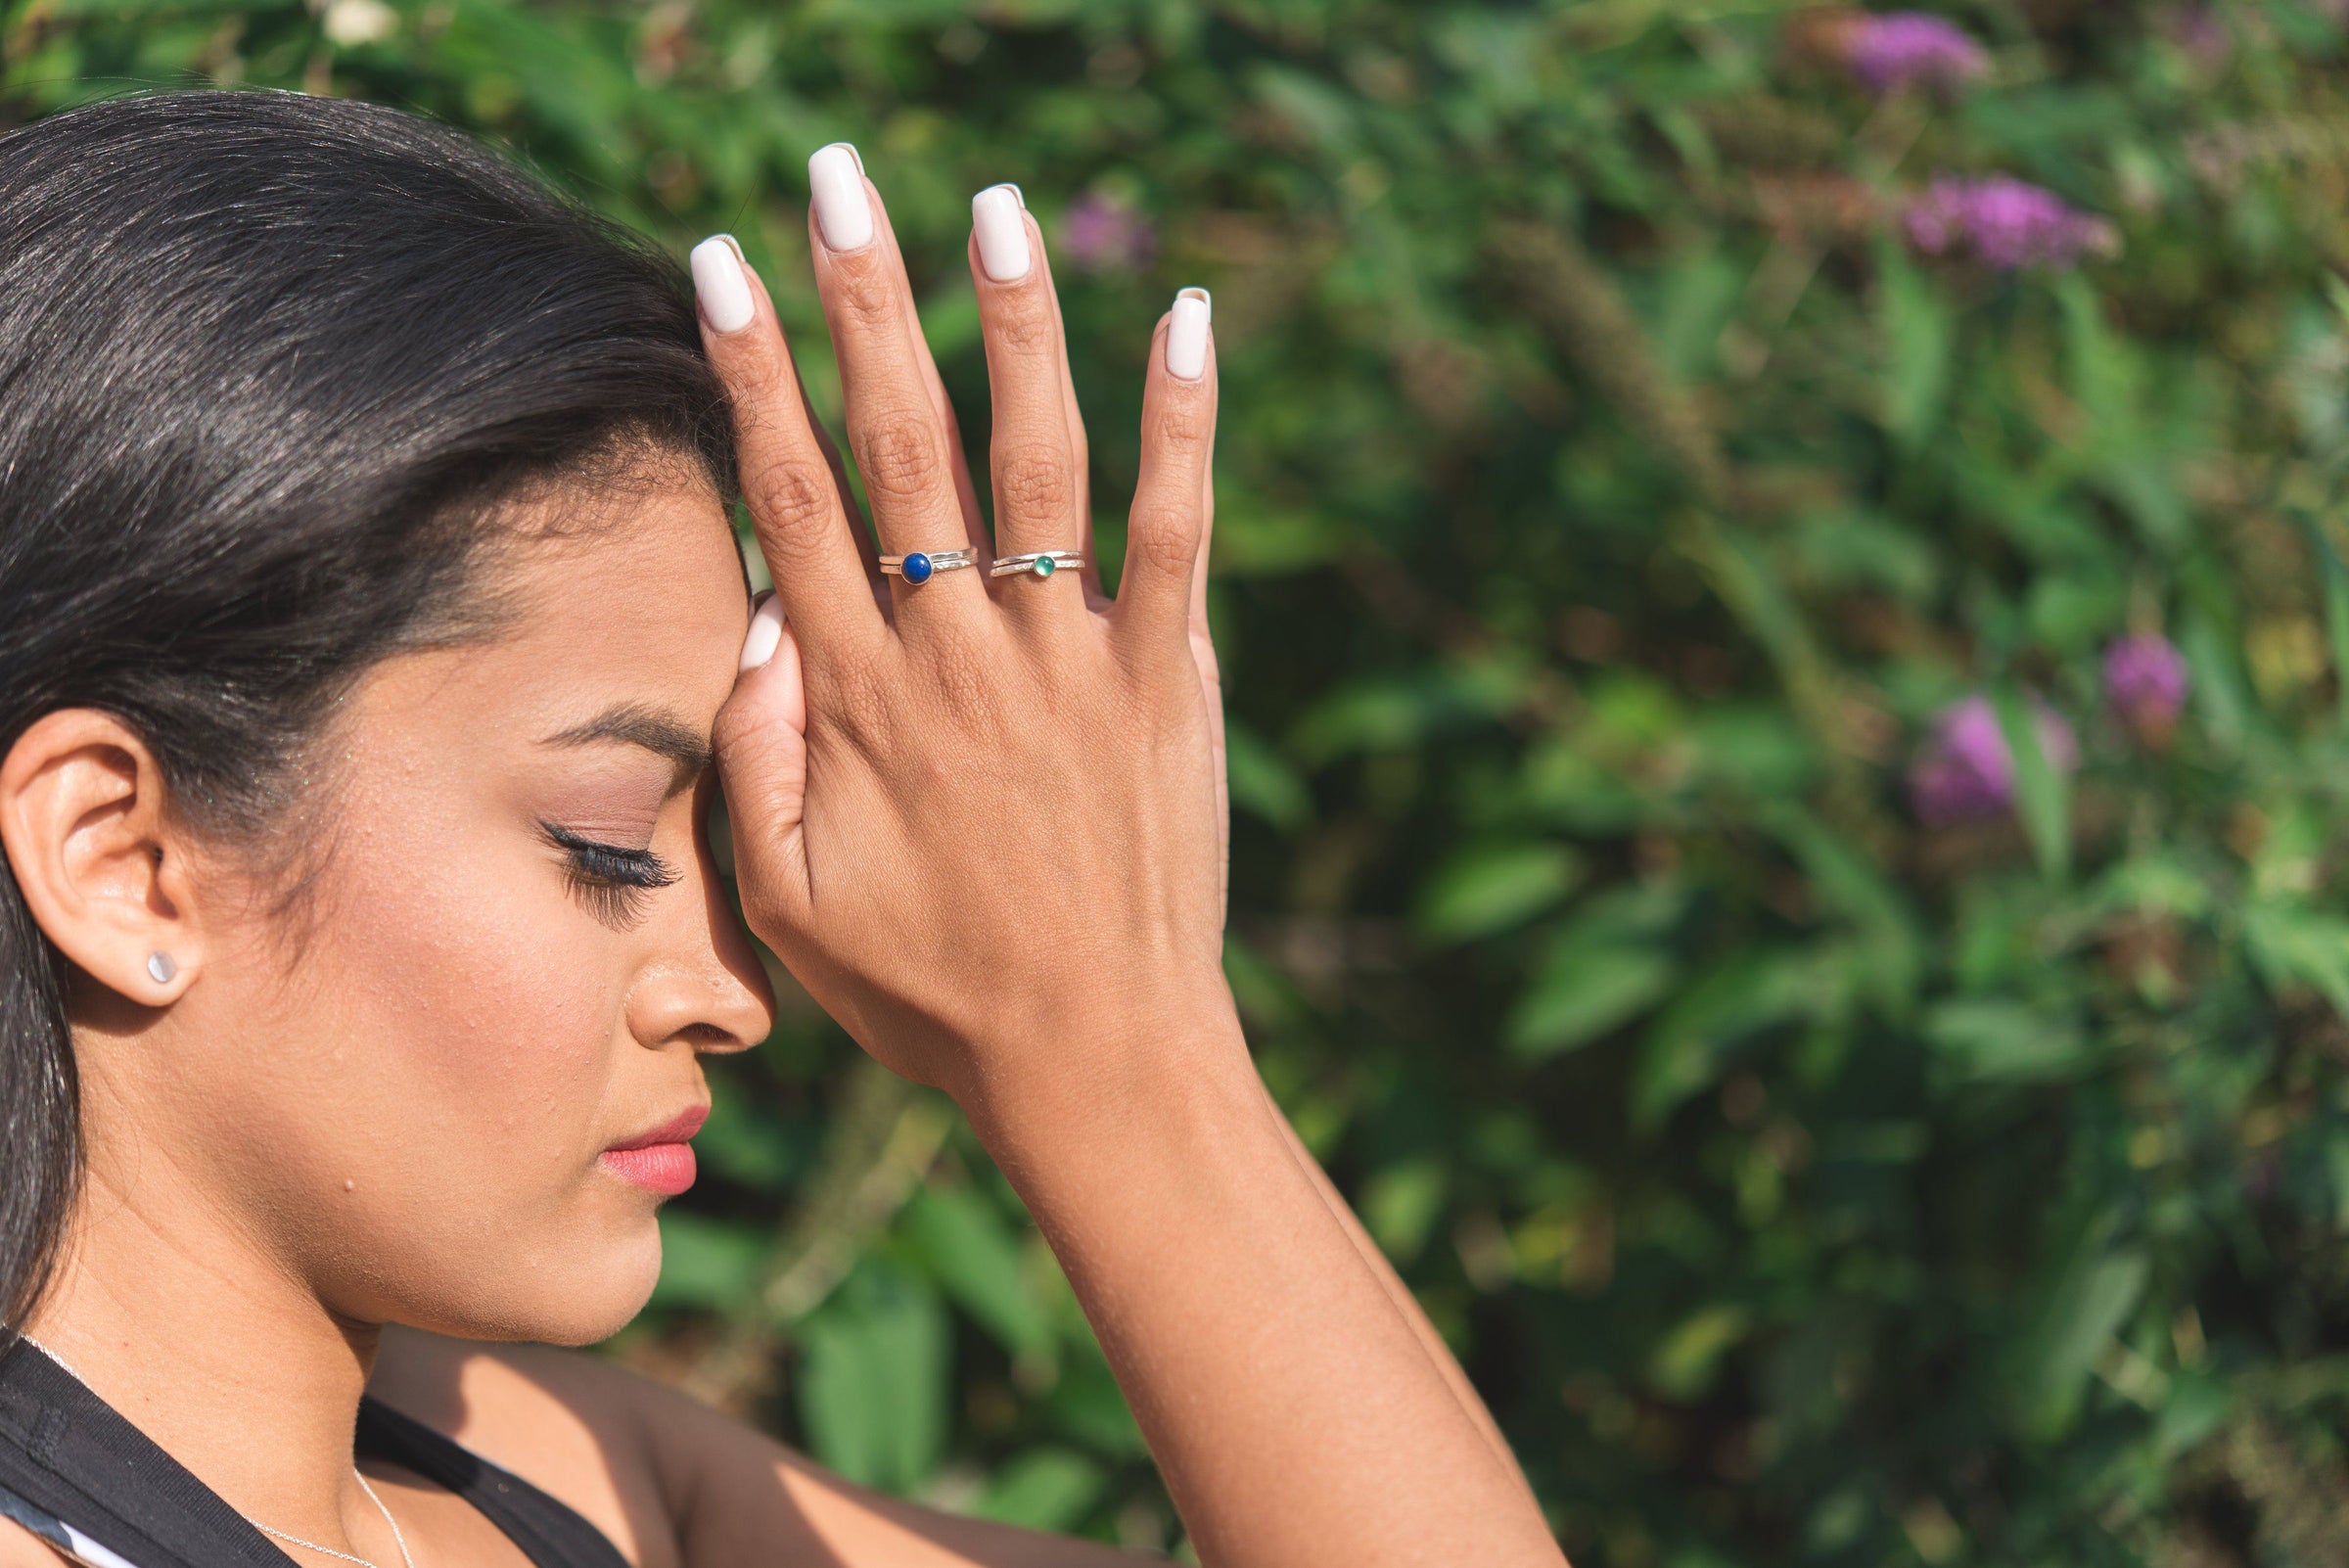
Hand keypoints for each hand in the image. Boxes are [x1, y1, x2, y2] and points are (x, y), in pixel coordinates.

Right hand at [701, 154, 1230, 1109]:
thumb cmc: (935, 994)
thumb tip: (748, 620)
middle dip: (864, 304)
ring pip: (1038, 463)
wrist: (1099, 1057)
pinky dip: (1184, 426)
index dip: (754, 379)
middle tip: (839, 180)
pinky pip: (1177, 534)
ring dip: (1015, 326)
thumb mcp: (794, 908)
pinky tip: (1187, 322)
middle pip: (902, 446)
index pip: (794, 502)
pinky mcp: (1167, 682)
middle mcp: (961, 656)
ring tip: (993, 207)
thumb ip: (754, 762)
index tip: (725, 269)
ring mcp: (1073, 661)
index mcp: (860, 701)